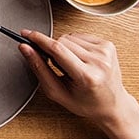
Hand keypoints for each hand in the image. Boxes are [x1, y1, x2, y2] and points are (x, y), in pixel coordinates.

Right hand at [20, 31, 138, 138]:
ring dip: (64, 48)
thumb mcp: (57, 92)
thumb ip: (39, 68)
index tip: (26, 34)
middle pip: (61, 41)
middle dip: (53, 50)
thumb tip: (26, 48)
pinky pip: (79, 35)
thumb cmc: (85, 102)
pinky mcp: (108, 45)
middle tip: (60, 67)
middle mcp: (99, 62)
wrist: (112, 105)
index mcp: (87, 77)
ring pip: (69, 37)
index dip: (38, 39)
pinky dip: (75, 45)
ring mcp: (106, 52)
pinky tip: (80, 58)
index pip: (57, 49)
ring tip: (72, 65)